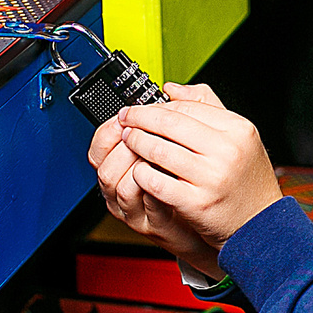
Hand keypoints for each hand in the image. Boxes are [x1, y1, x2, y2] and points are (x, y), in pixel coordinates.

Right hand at [90, 101, 215, 272]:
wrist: (210, 218)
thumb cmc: (193, 181)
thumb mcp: (187, 142)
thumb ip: (182, 113)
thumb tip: (172, 89)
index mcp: (124, 161)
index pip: (102, 141)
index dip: (113, 127)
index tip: (130, 116)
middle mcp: (122, 184)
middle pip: (103, 162)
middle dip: (123, 144)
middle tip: (142, 133)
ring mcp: (133, 206)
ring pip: (117, 183)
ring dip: (136, 164)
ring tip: (157, 154)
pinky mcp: (149, 223)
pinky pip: (144, 204)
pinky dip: (155, 188)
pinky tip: (172, 178)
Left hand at [106, 83, 284, 253]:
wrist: (260, 224)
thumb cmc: (246, 181)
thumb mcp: (239, 138)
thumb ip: (207, 108)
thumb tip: (171, 89)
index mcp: (238, 129)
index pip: (187, 107)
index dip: (159, 106)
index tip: (142, 108)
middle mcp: (228, 150)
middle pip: (170, 124)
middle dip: (140, 119)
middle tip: (126, 119)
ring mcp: (212, 177)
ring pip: (158, 150)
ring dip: (136, 143)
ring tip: (128, 141)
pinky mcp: (196, 202)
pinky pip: (156, 181)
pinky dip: (141, 173)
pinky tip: (138, 171)